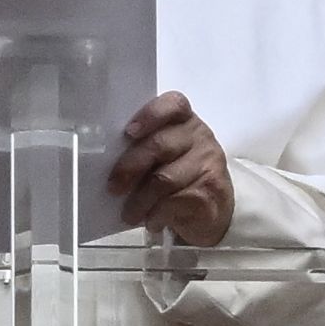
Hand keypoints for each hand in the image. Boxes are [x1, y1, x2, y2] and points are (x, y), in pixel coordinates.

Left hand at [107, 91, 233, 245]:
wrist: (216, 208)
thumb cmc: (181, 177)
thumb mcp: (166, 156)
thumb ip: (146, 149)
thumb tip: (108, 162)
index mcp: (184, 121)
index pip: (173, 104)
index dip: (150, 115)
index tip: (128, 132)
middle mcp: (199, 137)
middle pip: (160, 145)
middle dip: (130, 167)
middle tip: (113, 187)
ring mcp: (208, 163)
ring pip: (164, 179)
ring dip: (140, 200)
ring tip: (129, 213)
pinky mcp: (210, 191)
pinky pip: (174, 202)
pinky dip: (156, 214)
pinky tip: (151, 221)